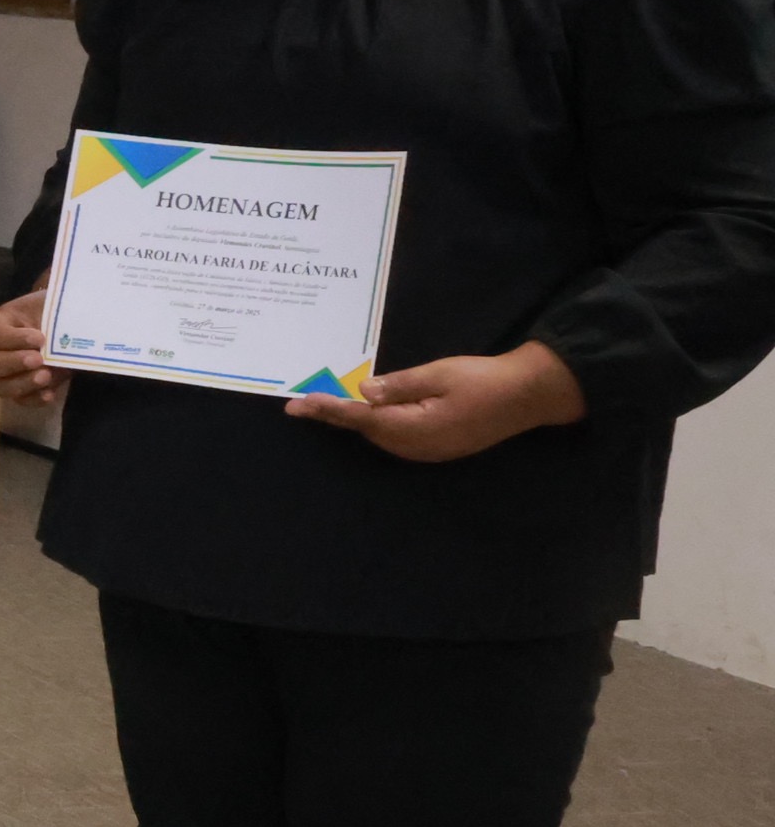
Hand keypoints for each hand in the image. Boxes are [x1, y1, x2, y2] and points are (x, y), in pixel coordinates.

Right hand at [0, 291, 66, 408]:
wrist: (77, 329)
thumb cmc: (60, 312)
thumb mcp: (54, 307)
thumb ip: (49, 316)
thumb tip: (53, 332)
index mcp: (1, 322)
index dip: (13, 338)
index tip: (40, 338)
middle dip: (10, 363)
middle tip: (38, 360)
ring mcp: (5, 372)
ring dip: (21, 383)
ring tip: (46, 376)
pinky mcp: (21, 389)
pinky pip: (19, 400)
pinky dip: (33, 399)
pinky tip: (50, 394)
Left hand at [288, 341, 584, 463]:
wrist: (530, 396)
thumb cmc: (485, 380)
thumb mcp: (439, 374)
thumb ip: (398, 386)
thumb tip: (363, 392)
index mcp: (413, 429)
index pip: (359, 418)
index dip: (326, 410)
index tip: (296, 406)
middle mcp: (416, 448)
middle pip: (366, 430)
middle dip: (336, 415)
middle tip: (305, 401)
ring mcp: (428, 451)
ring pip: (381, 435)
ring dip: (357, 420)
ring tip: (326, 405)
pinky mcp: (438, 447)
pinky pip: (399, 437)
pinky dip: (379, 423)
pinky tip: (370, 409)